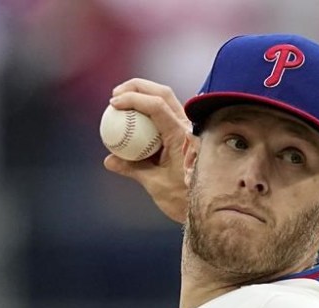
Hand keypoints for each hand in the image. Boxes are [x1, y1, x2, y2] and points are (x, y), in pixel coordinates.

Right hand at [105, 79, 191, 223]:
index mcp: (181, 136)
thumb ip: (132, 169)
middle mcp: (187, 127)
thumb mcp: (155, 184)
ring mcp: (188, 129)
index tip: (113, 103)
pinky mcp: (185, 134)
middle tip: (115, 95)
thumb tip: (109, 160)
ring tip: (121, 101)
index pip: (157, 106)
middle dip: (136, 87)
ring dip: (143, 95)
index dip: (133, 99)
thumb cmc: (184, 198)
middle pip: (162, 93)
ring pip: (166, 100)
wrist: (209, 208)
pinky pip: (166, 114)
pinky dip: (148, 111)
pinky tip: (133, 118)